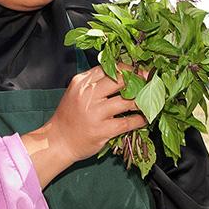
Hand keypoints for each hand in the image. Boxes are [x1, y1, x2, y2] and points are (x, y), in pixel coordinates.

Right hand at [21, 65, 145, 183]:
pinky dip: (139, 120)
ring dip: (143, 101)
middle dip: (140, 80)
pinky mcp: (102, 130)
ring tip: (151, 102)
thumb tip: (123, 75)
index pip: (110, 67)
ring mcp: (95, 112)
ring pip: (128, 101)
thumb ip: (95, 82)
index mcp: (82, 82)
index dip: (129, 68)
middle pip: (121, 80)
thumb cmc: (69, 117)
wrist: (57, 141)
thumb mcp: (77, 92)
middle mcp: (88, 94)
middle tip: (151, 83)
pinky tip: (144, 119)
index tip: (140, 71)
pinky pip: (127, 122)